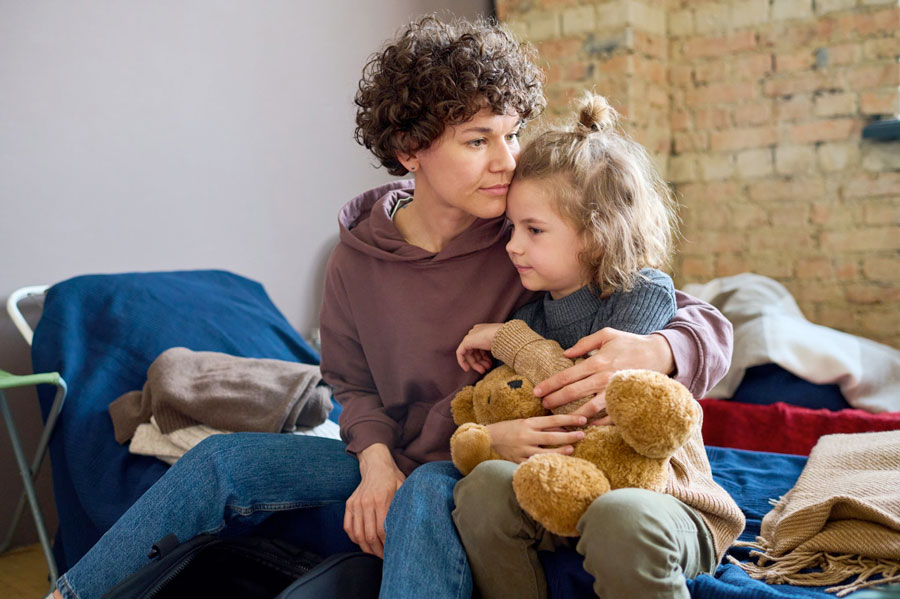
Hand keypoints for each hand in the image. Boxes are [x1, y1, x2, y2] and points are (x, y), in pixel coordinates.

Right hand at [344, 443, 405, 557]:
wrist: (375, 464)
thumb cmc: (392, 478)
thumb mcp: (403, 488)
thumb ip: (403, 505)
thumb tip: (409, 526)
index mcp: (381, 499)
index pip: (381, 530)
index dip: (386, 545)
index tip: (392, 552)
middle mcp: (366, 502)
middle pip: (368, 535)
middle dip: (377, 551)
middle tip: (385, 558)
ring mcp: (355, 504)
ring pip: (357, 534)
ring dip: (365, 548)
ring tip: (374, 553)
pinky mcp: (349, 504)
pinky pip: (348, 527)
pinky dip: (354, 538)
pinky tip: (362, 543)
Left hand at [455, 323, 502, 373]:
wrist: (504, 337)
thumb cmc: (506, 341)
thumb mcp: (500, 345)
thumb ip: (493, 350)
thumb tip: (490, 360)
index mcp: (484, 331)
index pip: (481, 346)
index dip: (485, 357)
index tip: (490, 365)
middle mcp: (476, 332)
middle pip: (475, 350)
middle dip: (481, 361)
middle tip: (486, 369)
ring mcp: (471, 336)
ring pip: (469, 353)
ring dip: (475, 364)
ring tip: (483, 370)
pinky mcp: (466, 341)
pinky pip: (460, 352)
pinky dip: (462, 361)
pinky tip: (467, 369)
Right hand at [485, 414, 587, 462]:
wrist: (488, 438)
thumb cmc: (509, 428)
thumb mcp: (525, 422)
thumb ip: (542, 426)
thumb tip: (563, 428)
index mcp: (528, 423)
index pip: (553, 420)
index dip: (569, 420)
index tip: (583, 420)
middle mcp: (526, 435)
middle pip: (552, 436)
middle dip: (569, 436)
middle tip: (582, 435)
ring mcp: (522, 449)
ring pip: (545, 452)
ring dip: (560, 451)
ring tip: (572, 449)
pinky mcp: (518, 460)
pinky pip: (534, 464)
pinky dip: (545, 463)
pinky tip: (555, 465)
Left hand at [533, 329, 674, 416]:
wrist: (659, 353)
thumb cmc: (630, 343)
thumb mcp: (607, 335)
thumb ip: (584, 343)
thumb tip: (566, 354)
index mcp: (597, 361)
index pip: (567, 375)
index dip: (550, 384)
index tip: (536, 391)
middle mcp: (604, 378)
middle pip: (573, 393)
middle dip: (554, 400)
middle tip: (542, 405)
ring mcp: (616, 391)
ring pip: (589, 408)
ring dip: (572, 415)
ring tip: (560, 420)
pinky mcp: (627, 400)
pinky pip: (610, 417)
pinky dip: (597, 423)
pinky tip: (585, 426)